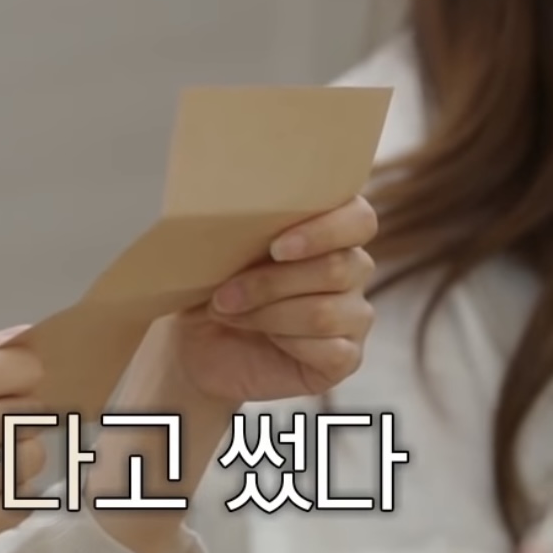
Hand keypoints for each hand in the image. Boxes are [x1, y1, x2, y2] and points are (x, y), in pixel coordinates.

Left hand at [169, 193, 378, 403]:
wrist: (193, 344)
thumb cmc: (209, 282)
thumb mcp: (217, 246)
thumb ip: (241, 220)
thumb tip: (224, 196)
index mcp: (328, 228)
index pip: (359, 218)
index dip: (325, 231)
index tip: (275, 247)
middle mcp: (351, 267)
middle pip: (338, 268)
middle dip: (271, 283)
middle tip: (224, 293)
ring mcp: (353, 314)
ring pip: (326, 312)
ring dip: (267, 315)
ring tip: (227, 312)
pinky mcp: (345, 356)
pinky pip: (332, 350)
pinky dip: (286, 344)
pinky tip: (262, 339)